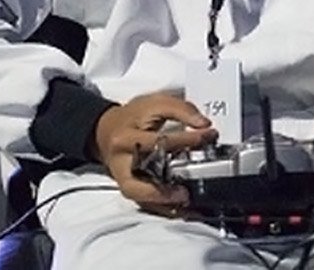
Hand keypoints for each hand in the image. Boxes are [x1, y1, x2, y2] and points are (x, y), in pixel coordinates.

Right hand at [93, 92, 216, 214]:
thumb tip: (204, 124)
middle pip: (148, 169)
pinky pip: (146, 204)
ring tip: (187, 198)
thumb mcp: (154, 103)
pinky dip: (164, 208)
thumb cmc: (132, 118)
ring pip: (142, 194)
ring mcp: (125, 177)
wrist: (105, 131)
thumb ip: (181, 109)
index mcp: (127, 136)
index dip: (187, 138)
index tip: (208, 136)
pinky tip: (182, 209)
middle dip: (177, 169)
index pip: (159, 139)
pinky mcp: (129, 189)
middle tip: (199, 174)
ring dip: (166, 199)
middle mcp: (122, 159)